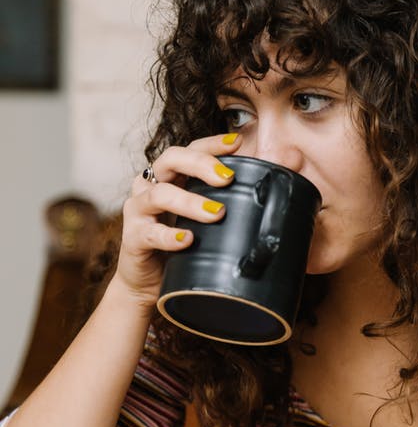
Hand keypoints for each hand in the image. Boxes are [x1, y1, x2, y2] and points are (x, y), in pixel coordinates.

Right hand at [112, 133, 240, 310]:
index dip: (212, 144)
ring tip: (217, 213)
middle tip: (228, 178)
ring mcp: (138, 210)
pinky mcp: (132, 237)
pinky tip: (188, 240)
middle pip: (171, 159)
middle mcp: (150, 186)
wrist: (150, 283)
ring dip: (190, 202)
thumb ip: (229, 200)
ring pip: (160, 194)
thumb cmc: (184, 246)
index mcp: (170, 176)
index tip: (236, 143)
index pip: (190, 149)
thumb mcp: (207, 220)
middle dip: (201, 164)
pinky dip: (170, 236)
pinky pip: (150, 233)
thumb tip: (276, 184)